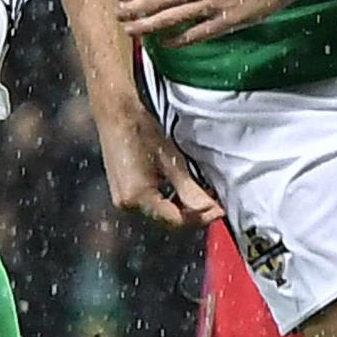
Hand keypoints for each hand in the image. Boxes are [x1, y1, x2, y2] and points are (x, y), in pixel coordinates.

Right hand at [98, 99, 223, 229]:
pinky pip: (149, 205)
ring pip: (159, 213)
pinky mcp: (122, 193)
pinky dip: (167, 200)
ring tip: (199, 195)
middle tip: (213, 202)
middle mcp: (126, 204)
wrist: (117, 116)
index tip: (219, 211)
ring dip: (180, 207)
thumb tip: (209, 209)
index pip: (176, 220)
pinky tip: (179, 191)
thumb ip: (190, 191)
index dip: (200, 217)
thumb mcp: (172, 162)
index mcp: (137, 197)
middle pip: (167, 219)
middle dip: (191, 213)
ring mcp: (122, 200)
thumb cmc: (142, 132)